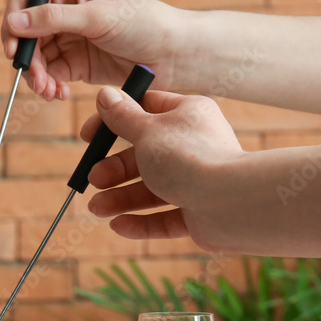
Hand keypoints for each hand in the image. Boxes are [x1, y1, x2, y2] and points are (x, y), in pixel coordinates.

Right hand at [1, 0, 183, 99]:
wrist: (173, 55)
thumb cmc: (144, 24)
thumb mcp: (96, 18)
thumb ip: (53, 19)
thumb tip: (13, 22)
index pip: (26, 4)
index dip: (14, 27)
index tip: (14, 52)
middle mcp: (66, 12)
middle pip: (28, 37)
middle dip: (30, 62)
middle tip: (37, 81)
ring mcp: (70, 39)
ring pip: (38, 60)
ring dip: (39, 78)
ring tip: (50, 92)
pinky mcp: (76, 64)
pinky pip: (51, 76)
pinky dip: (50, 86)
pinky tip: (59, 94)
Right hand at [82, 87, 244, 250]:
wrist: (231, 202)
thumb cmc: (189, 157)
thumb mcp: (146, 131)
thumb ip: (122, 116)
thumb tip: (105, 94)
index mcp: (187, 115)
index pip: (146, 110)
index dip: (113, 122)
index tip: (88, 136)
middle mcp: (194, 146)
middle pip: (145, 155)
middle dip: (115, 169)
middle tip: (93, 178)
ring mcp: (198, 182)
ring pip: (152, 189)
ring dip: (121, 198)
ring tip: (96, 209)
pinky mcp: (199, 214)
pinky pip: (165, 218)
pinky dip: (141, 223)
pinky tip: (118, 226)